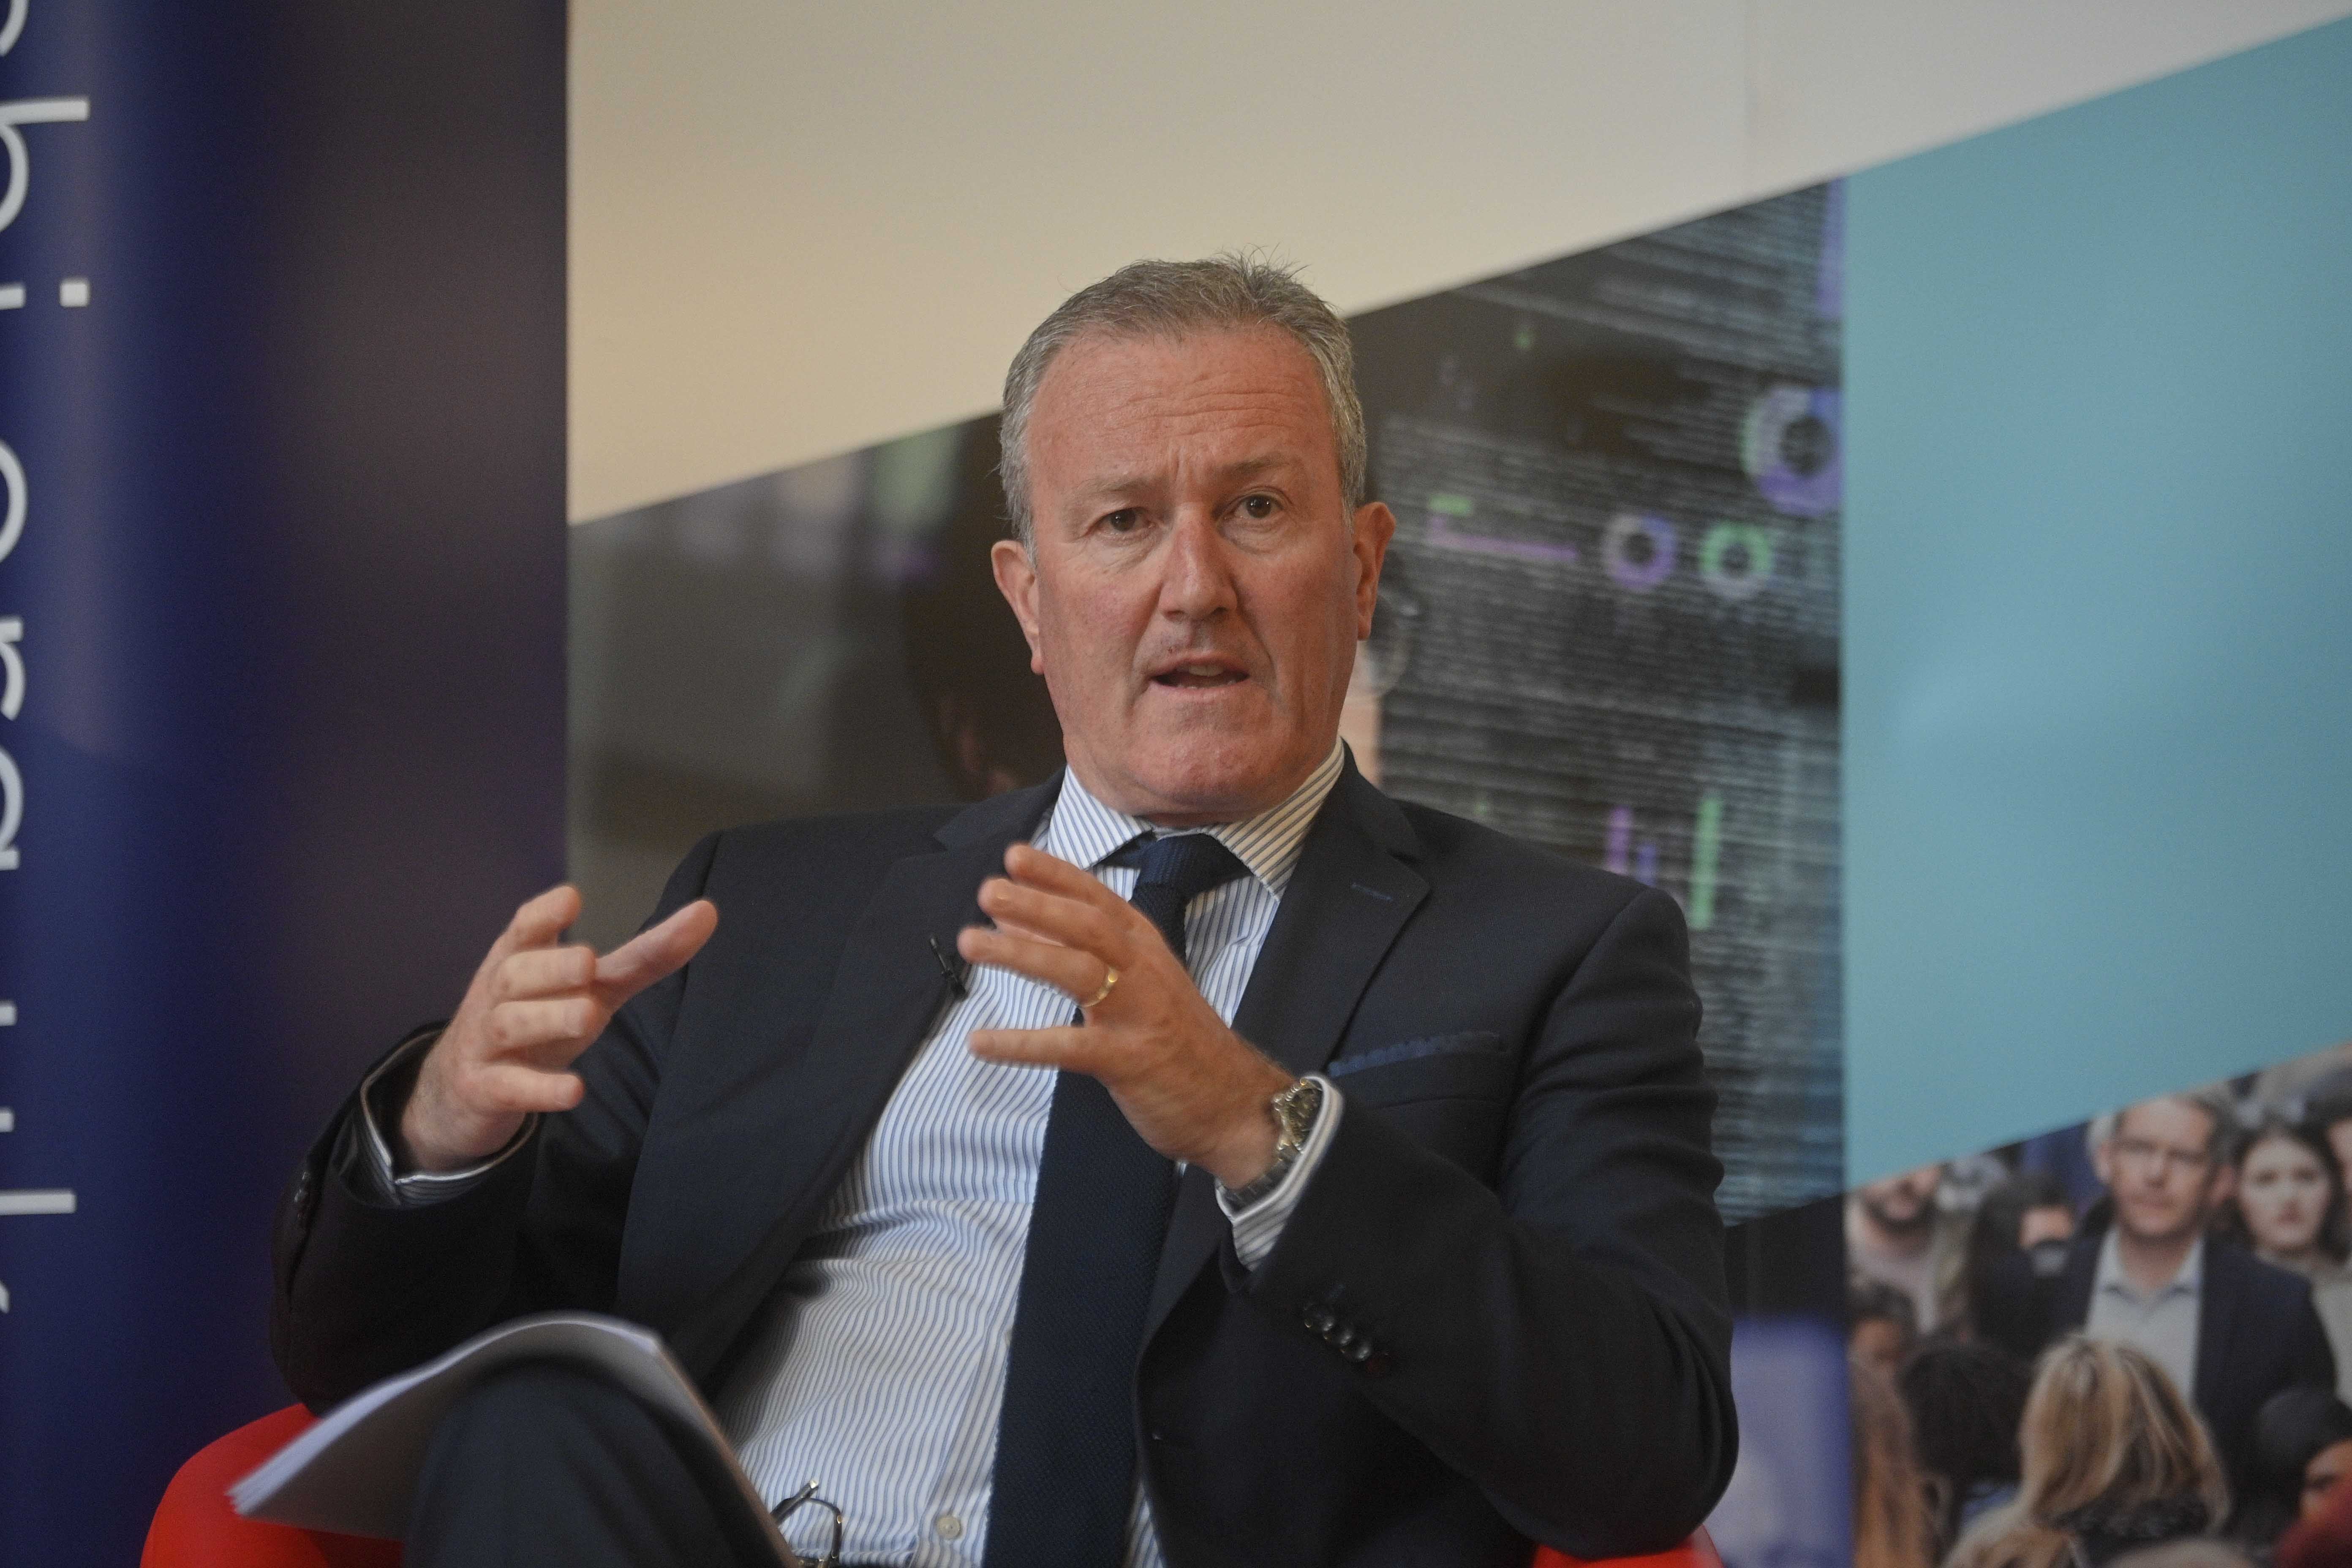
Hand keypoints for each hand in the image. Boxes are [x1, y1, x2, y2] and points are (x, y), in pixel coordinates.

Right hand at [400, 885, 717, 1172]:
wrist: (463, 1088)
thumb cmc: (539, 1020)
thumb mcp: (590, 986)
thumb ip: (644, 955)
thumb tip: (707, 912)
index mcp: (520, 960)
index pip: (524, 929)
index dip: (543, 914)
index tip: (571, 897)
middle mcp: (498, 995)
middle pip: (516, 974)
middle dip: (551, 966)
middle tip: (588, 962)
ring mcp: (487, 1043)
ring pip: (510, 1024)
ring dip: (548, 1018)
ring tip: (588, 1014)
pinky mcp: (485, 1089)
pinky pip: (509, 1087)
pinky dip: (540, 1089)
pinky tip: (574, 1091)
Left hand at [958, 843, 1291, 1188]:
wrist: (1235, 1104)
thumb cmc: (1178, 1043)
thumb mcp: (1137, 986)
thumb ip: (1082, 953)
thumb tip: (1019, 923)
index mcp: (1145, 949)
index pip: (1099, 899)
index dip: (1056, 875)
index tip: (1015, 855)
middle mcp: (1144, 972)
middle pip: (1087, 925)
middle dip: (1037, 903)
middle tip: (988, 889)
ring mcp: (1139, 1015)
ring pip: (1078, 971)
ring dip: (1022, 953)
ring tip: (973, 942)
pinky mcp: (1130, 1061)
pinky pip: (1069, 1046)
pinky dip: (1022, 1043)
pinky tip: (980, 1043)